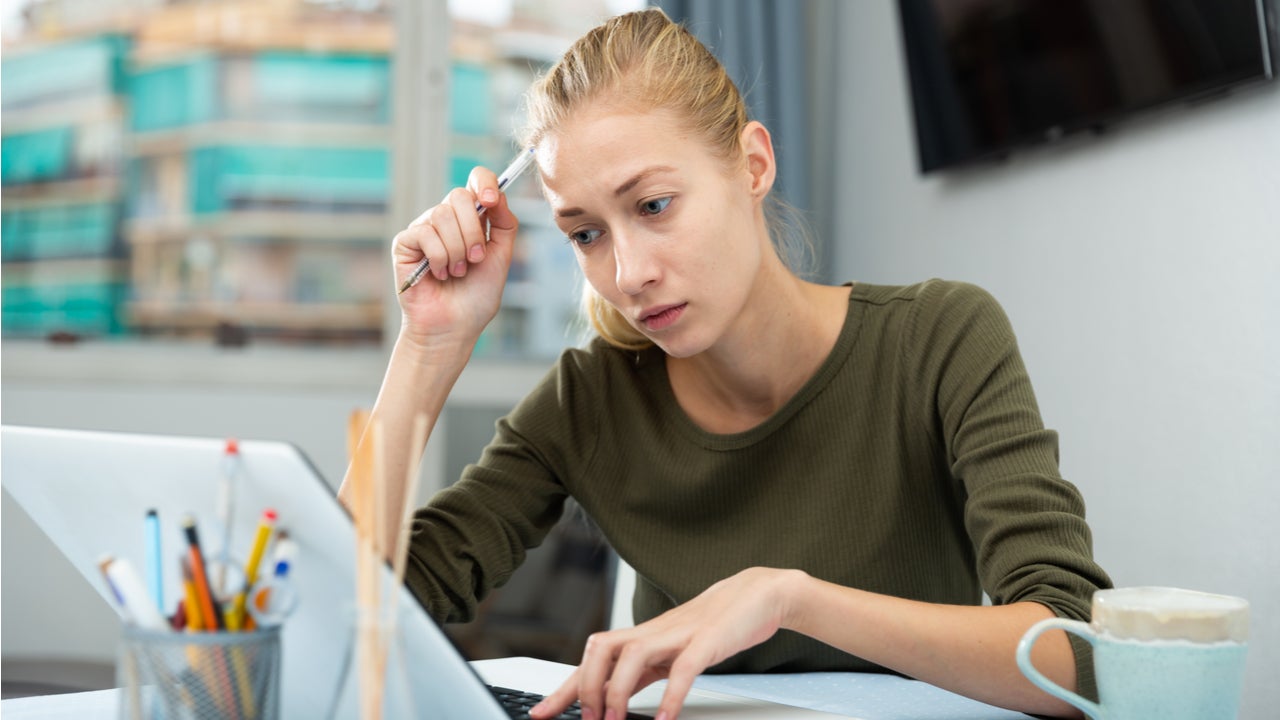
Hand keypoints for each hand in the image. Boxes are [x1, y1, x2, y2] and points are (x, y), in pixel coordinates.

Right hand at [393, 166, 519, 349]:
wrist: (454, 326)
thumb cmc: (476, 296)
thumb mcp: (501, 257)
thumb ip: (504, 224)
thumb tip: (497, 194)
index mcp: (471, 218)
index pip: (476, 180)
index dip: (484, 183)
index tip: (491, 201)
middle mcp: (447, 219)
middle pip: (459, 196)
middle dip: (473, 231)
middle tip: (475, 259)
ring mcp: (424, 229)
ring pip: (442, 216)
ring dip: (457, 250)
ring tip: (457, 272)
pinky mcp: (405, 243)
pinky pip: (425, 234)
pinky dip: (438, 257)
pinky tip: (438, 274)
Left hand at [530, 568, 806, 719]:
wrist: (757, 593)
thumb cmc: (716, 625)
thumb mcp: (672, 652)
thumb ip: (645, 672)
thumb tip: (615, 700)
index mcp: (643, 637)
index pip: (593, 660)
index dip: (565, 688)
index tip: (541, 713)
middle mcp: (653, 633)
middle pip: (601, 647)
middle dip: (587, 685)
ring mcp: (679, 634)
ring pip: (632, 653)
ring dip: (618, 691)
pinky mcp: (708, 640)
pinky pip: (685, 667)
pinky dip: (671, 695)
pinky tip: (664, 719)